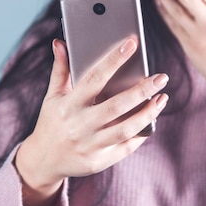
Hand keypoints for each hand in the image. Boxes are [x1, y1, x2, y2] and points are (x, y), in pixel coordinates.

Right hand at [16, 38, 168, 193]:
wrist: (43, 161)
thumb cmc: (52, 122)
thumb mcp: (52, 97)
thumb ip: (60, 70)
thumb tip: (61, 43)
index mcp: (68, 105)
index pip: (94, 78)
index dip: (113, 59)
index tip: (132, 44)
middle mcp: (79, 126)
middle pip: (116, 105)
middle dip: (142, 90)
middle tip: (162, 77)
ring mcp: (89, 145)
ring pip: (126, 128)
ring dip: (148, 113)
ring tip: (162, 98)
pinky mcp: (99, 162)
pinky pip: (126, 147)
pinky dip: (141, 133)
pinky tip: (151, 119)